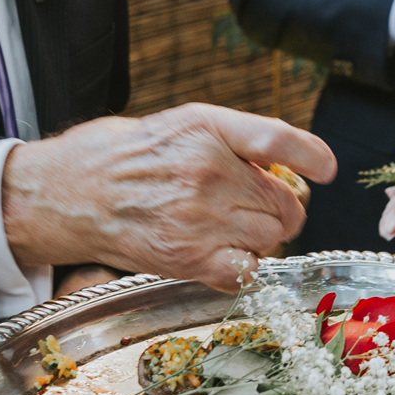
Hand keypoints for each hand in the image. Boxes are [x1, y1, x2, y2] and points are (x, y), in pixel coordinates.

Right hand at [1, 104, 336, 289]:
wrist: (69, 192)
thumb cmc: (127, 156)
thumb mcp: (183, 123)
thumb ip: (237, 138)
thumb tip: (292, 163)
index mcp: (208, 129)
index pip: (281, 140)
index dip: (313, 157)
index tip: (325, 169)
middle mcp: (207, 171)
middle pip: (285, 204)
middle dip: (280, 209)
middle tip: (254, 208)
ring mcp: (198, 217)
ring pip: (271, 238)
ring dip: (262, 239)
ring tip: (229, 229)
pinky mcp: (185, 258)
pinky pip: (246, 271)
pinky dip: (243, 268)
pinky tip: (222, 255)